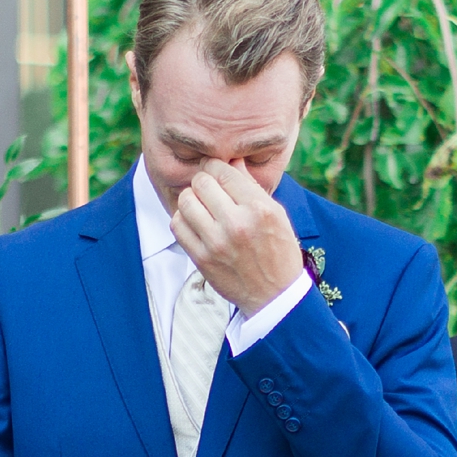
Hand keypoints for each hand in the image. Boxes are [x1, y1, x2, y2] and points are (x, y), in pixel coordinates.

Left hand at [171, 160, 304, 318]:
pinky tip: (196, 224)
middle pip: (201, 182)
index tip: (218, 175)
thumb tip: (232, 160)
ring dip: (191, 199)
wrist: (275, 296)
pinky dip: (183, 219)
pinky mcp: (201, 258)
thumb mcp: (276, 215)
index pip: (223, 171)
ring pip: (185, 200)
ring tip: (202, 207)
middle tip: (211, 192)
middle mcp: (237, 224)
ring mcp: (217, 242)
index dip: (217, 168)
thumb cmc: (279, 251)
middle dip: (204, 183)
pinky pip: (177, 225)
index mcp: (259, 209)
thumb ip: (251, 186)